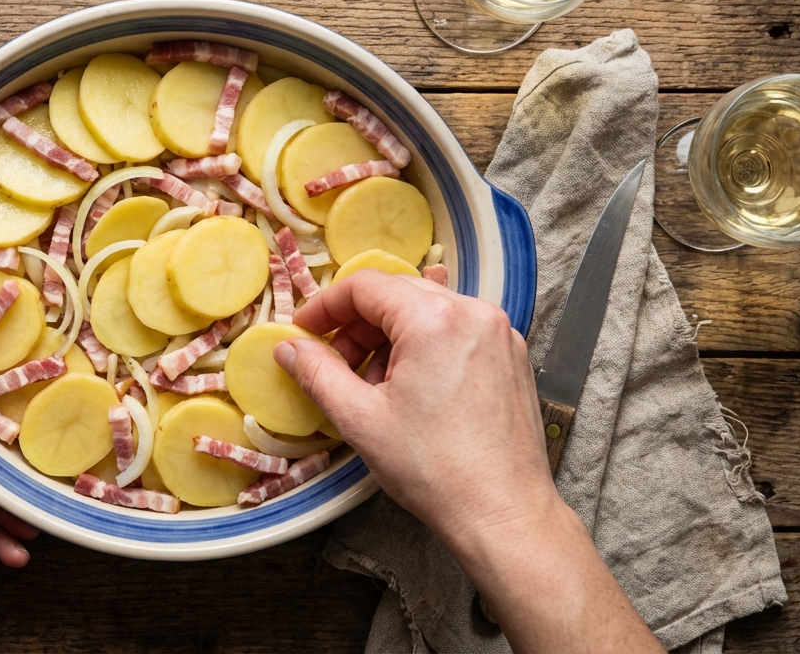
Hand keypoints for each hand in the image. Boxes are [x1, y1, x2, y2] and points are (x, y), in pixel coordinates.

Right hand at [275, 269, 547, 547]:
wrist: (503, 514)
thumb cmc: (435, 471)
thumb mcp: (359, 419)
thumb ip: (317, 372)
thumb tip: (289, 347)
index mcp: (435, 319)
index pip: (366, 286)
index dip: (326, 306)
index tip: (305, 332)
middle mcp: (474, 313)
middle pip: (398, 294)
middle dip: (357, 326)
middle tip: (333, 363)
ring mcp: (499, 334)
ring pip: (427, 313)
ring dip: (389, 339)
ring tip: (374, 388)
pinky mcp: (511, 357)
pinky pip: (456, 332)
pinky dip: (424, 349)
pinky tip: (411, 392)